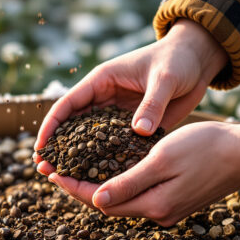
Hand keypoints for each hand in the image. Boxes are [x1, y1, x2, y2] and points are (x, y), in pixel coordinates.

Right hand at [34, 19, 226, 168]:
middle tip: (43, 170)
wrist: (199, 60)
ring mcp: (117, 114)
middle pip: (72, 126)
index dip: (51, 126)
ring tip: (62, 179)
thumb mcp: (165, 78)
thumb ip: (152, 104)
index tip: (40, 147)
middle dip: (57, 147)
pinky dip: (105, 160)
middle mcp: (104, 99)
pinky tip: (98, 179)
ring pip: (91, 139)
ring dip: (77, 158)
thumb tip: (139, 131)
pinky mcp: (133, 126)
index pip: (67, 105)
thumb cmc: (179, 60)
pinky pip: (115, 146)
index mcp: (102, 81)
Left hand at [48, 122, 239, 226]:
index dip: (74, 188)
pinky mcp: (176, 201)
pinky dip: (120, 185)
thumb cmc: (206, 148)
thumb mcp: (161, 160)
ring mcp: (169, 210)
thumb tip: (96, 199)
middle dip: (81, 189)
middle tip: (57, 172)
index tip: (53, 174)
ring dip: (99, 188)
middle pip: (109, 205)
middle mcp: (159, 214)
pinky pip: (139, 196)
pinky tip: (110, 171)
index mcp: (153, 205)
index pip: (101, 202)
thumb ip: (129, 182)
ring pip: (124, 201)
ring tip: (76, 171)